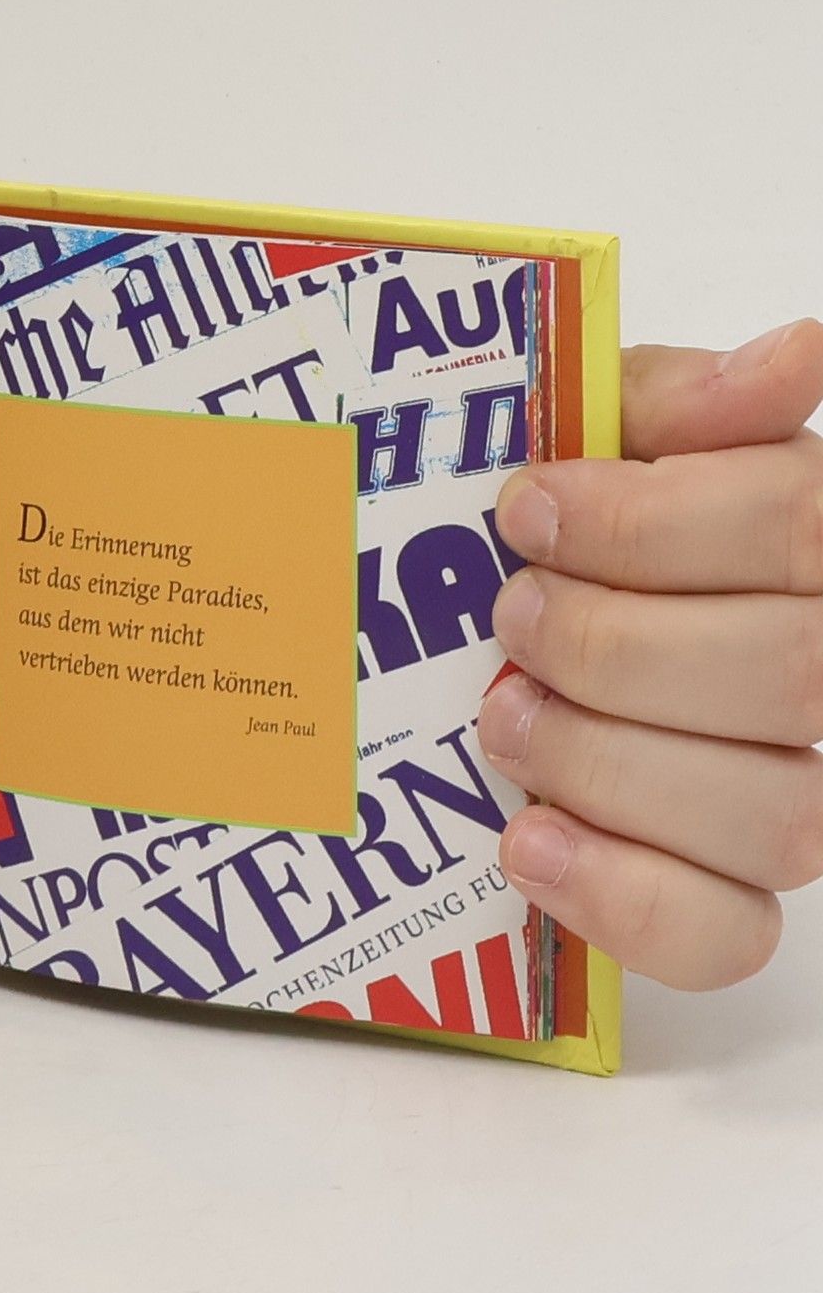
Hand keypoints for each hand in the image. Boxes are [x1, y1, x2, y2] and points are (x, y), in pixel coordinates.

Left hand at [480, 320, 822, 988]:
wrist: (501, 619)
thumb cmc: (564, 520)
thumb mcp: (606, 432)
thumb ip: (677, 403)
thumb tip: (794, 358)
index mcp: (809, 542)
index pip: (801, 529)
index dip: (655, 524)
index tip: (529, 508)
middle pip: (790, 677)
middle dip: (615, 643)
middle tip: (510, 616)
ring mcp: (790, 794)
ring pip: (772, 815)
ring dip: (605, 760)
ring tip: (504, 716)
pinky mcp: (725, 897)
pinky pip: (724, 934)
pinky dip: (618, 894)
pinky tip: (527, 839)